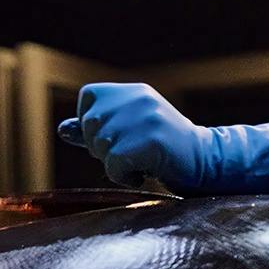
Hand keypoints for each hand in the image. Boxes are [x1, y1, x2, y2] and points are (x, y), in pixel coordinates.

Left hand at [57, 83, 268, 194]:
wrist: (207, 164)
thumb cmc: (164, 151)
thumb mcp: (129, 133)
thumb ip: (96, 131)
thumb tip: (62, 130)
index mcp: (133, 92)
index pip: (89, 98)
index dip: (92, 123)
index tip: (117, 137)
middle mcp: (139, 99)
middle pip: (91, 126)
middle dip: (103, 149)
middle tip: (133, 153)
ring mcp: (146, 118)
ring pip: (102, 148)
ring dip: (116, 165)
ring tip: (142, 162)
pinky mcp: (150, 140)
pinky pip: (115, 164)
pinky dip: (125, 177)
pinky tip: (145, 174)